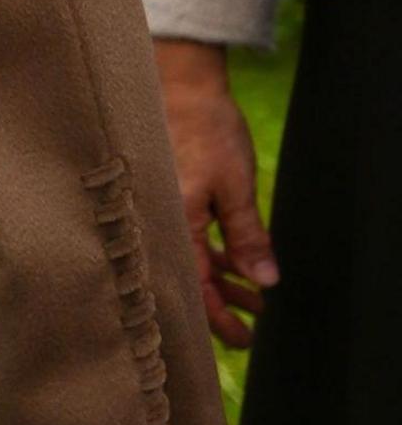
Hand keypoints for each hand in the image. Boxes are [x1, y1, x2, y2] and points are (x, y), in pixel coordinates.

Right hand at [156, 38, 273, 347]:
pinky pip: (186, 237)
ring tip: (254, 293)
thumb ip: (247, 236)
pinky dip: (210, 252)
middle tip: (253, 323)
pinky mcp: (164, 197)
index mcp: (173, 224)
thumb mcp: (236, 187)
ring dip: (221, 278)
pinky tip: (232, 260)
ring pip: (189, 259)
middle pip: (188, 279)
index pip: (195, 287)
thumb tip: (264, 281)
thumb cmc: (204, 131)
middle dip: (222, 305)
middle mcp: (159, 223)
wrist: (177, 85)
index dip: (218, 318)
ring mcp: (159, 211)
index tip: (243, 339)